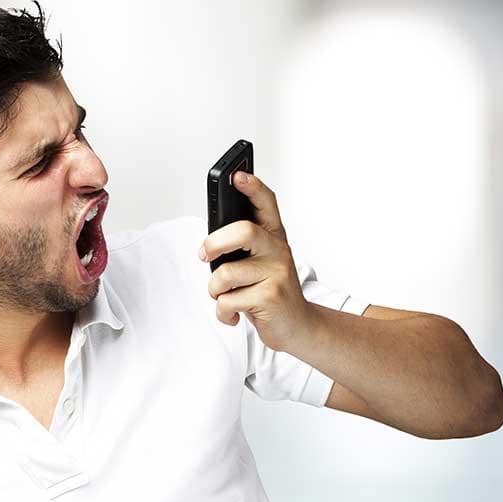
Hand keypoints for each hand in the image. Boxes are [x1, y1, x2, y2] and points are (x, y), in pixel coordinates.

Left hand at [198, 171, 313, 351]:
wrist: (297, 326)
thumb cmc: (270, 290)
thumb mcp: (261, 263)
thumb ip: (241, 248)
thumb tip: (209, 244)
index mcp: (274, 237)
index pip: (266, 203)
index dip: (252, 188)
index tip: (238, 175)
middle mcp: (278, 251)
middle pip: (243, 232)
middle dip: (214, 243)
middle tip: (205, 255)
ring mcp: (277, 274)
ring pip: (226, 274)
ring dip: (215, 290)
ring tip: (225, 296)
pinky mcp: (271, 298)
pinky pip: (228, 301)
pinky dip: (223, 313)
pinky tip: (234, 314)